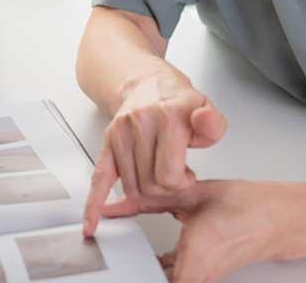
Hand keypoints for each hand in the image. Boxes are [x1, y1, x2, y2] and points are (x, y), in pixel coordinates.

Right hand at [83, 74, 226, 235]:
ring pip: (130, 187)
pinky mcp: (108, 140)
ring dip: (146, 190)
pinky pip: (99, 177)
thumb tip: (205, 121)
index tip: (187, 175)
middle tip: (174, 174)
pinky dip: (94, 203)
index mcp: (167, 116)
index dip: (181, 184)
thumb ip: (212, 123)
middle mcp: (140, 121)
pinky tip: (92, 222)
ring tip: (158, 172)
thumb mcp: (206, 108)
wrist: (149, 84)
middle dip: (165, 188)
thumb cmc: (178, 102)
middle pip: (149, 184)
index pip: (168, 175)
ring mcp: (121, 131)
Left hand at [104, 179, 291, 282]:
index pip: (157, 280)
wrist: (277, 217)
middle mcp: (199, 275)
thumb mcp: (190, 193)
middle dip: (141, 271)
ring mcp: (204, 279)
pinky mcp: (206, 276)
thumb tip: (116, 204)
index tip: (122, 269)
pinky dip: (165, 268)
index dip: (138, 274)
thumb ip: (148, 199)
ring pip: (169, 280)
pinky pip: (179, 278)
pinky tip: (159, 252)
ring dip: (152, 270)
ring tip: (138, 255)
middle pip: (160, 280)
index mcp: (195, 257)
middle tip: (123, 261)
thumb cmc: (246, 207)